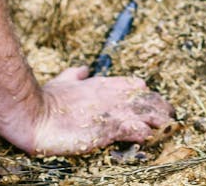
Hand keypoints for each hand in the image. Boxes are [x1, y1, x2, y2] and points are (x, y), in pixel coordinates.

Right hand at [28, 66, 175, 155]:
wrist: (36, 114)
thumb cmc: (48, 100)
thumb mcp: (64, 80)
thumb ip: (76, 74)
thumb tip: (84, 68)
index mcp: (102, 84)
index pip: (134, 85)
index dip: (145, 94)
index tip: (152, 103)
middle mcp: (111, 94)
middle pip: (145, 97)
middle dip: (159, 107)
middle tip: (169, 116)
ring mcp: (111, 110)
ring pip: (145, 112)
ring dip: (158, 120)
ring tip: (169, 127)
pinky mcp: (108, 128)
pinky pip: (135, 129)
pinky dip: (144, 133)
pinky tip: (150, 136)